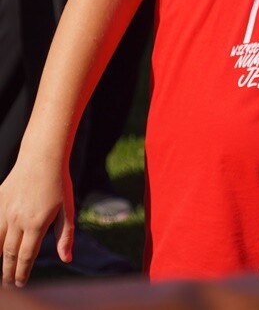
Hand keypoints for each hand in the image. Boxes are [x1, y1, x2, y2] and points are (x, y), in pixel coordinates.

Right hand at [0, 160, 74, 286]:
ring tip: (2, 269)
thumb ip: (65, 236)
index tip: (21, 283)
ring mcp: (4, 211)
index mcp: (36, 224)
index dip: (23, 272)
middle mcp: (16, 220)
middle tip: (10, 283)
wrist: (42, 158)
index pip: (26, 256)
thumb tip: (67, 259)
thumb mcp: (68, 210)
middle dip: (8, 271)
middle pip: (9, 253)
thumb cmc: (59, 184)